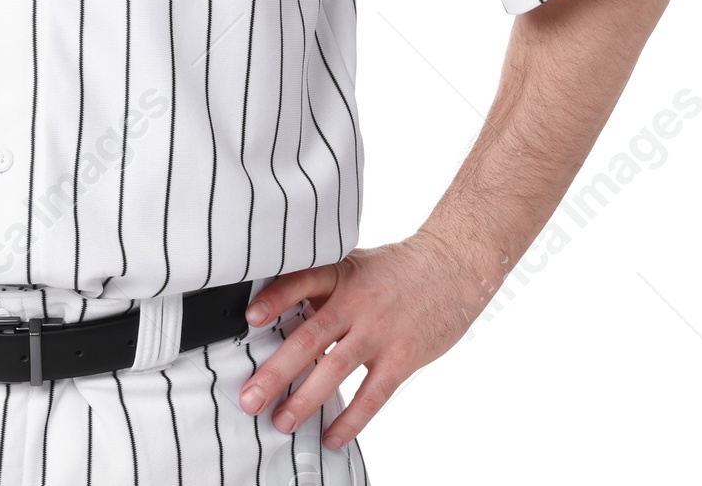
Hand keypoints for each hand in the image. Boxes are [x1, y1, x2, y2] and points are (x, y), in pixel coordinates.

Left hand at [238, 231, 482, 448]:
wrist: (451, 268)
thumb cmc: (397, 270)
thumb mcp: (356, 264)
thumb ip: (324, 285)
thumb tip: (284, 313)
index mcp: (340, 274)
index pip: (300, 281)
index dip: (274, 299)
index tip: (249, 319)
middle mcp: (356, 302)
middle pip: (309, 337)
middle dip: (276, 372)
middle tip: (249, 398)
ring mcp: (379, 331)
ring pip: (335, 368)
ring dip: (305, 400)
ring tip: (281, 422)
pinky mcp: (402, 356)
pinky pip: (372, 395)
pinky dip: (350, 419)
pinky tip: (332, 436)